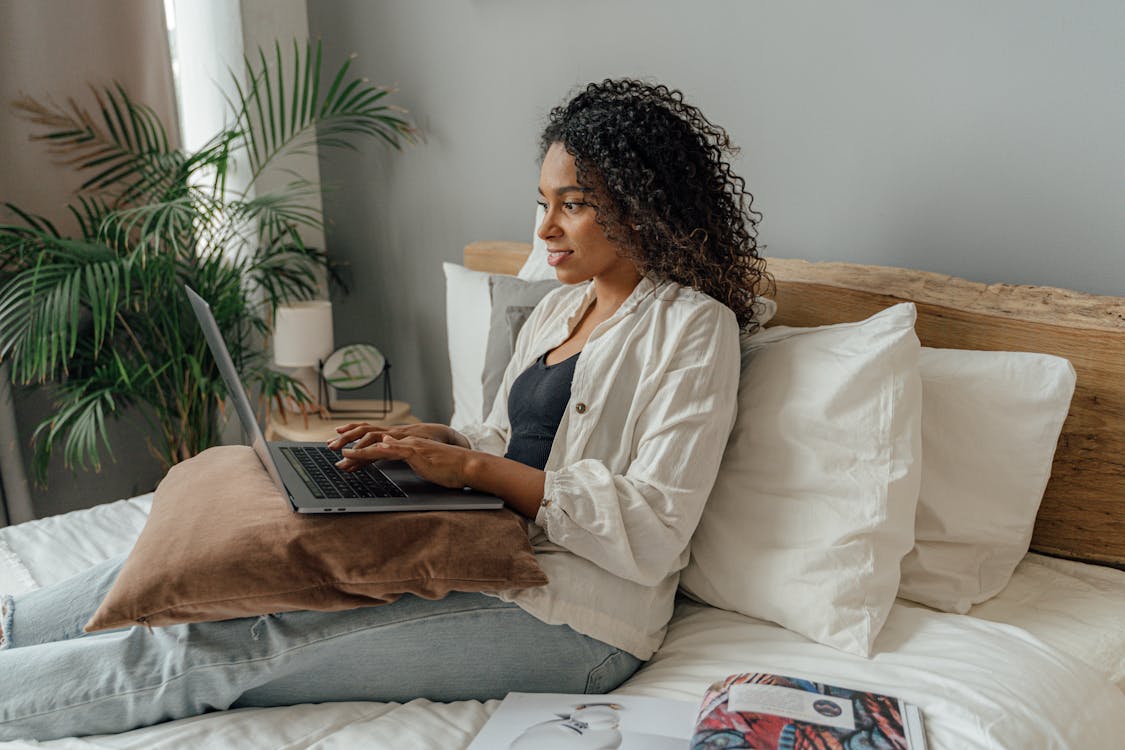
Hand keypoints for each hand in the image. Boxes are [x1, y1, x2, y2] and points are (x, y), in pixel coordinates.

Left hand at [341, 435, 470, 488]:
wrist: (466, 466)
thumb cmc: (449, 470)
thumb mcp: (426, 465)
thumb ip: (412, 459)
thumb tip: (397, 454)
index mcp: (408, 445)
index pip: (379, 446)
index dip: (361, 449)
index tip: (346, 455)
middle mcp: (406, 441)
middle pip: (374, 442)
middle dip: (353, 445)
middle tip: (334, 449)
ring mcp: (410, 445)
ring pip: (378, 445)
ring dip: (358, 449)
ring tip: (341, 453)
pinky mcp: (415, 451)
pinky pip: (391, 451)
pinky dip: (375, 451)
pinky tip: (365, 452)